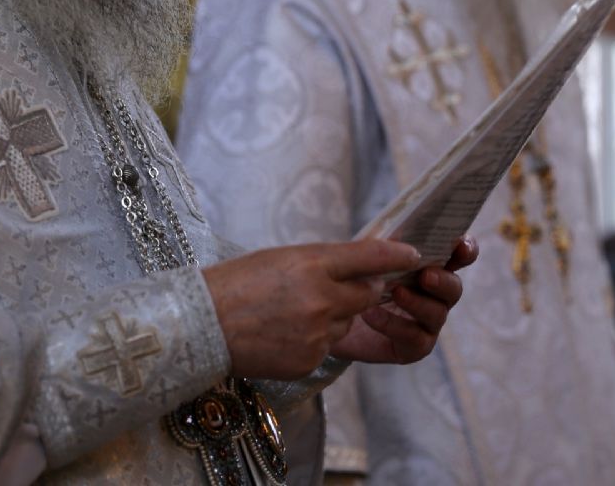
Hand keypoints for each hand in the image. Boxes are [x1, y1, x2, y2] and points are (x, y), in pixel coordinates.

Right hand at [202, 240, 421, 378]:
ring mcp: (317, 334)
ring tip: (293, 311)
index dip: (396, 254)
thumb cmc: (237, 284)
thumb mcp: (282, 258)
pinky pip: (328, 347)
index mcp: (312, 264)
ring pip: (346, 322)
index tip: (413, 254)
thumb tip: (359, 268)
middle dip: (362, 290)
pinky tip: (285, 333)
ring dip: (333, 316)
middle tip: (338, 286)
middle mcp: (321, 299)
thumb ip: (323, 262)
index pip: (370, 255)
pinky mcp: (310, 360)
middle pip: (368, 294)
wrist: (200, 326)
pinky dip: (315, 340)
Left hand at [331, 234, 476, 365]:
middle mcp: (435, 295)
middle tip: (426, 275)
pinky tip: (371, 314)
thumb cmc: (356, 278)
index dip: (465, 250)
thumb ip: (387, 246)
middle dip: (443, 281)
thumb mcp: (369, 256)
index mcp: (431, 265)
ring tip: (396, 292)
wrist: (334, 315)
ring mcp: (427, 323)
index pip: (458, 256)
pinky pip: (414, 338)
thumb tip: (401, 237)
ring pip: (437, 314)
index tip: (461, 246)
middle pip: (454, 288)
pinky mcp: (413, 347)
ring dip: (418, 302)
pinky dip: (393, 325)